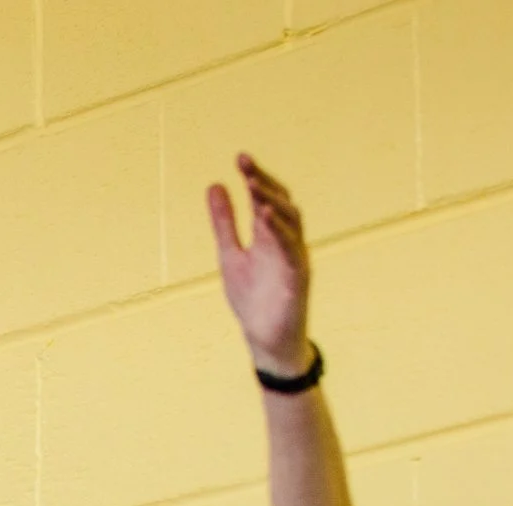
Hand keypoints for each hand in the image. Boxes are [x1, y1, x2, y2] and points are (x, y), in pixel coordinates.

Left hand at [207, 153, 311, 377]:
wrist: (264, 339)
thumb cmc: (252, 299)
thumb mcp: (229, 255)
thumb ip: (224, 223)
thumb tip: (214, 184)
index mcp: (268, 236)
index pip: (264, 198)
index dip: (254, 177)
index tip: (240, 158)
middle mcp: (284, 241)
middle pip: (280, 202)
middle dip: (263, 181)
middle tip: (244, 163)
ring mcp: (294, 257)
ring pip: (291, 220)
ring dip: (271, 201)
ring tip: (252, 184)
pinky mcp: (298, 276)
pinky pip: (292, 248)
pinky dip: (279, 230)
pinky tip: (264, 215)